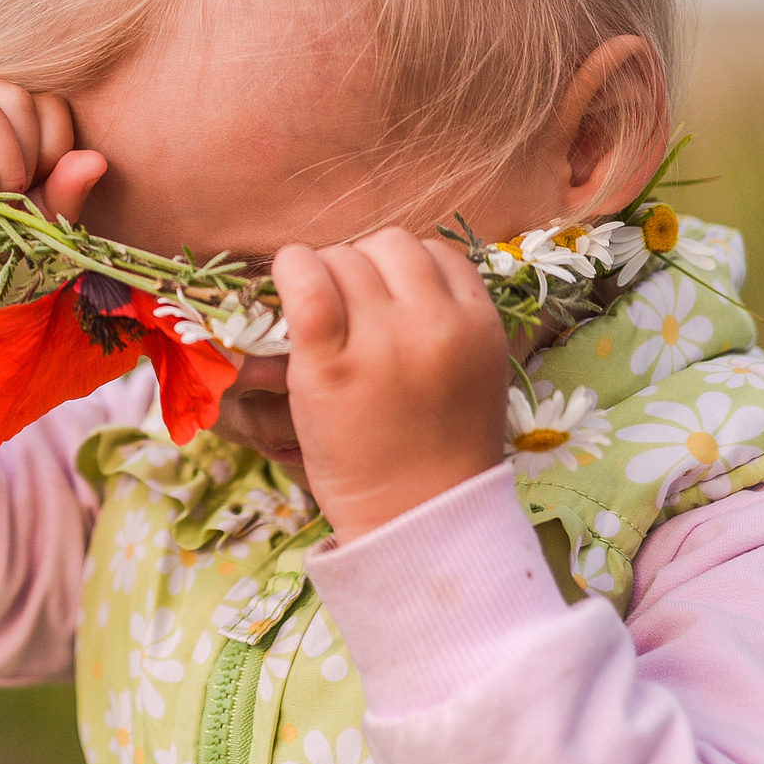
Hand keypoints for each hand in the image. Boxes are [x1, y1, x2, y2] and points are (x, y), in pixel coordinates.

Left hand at [273, 228, 508, 535]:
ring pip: (342, 257)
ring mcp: (381, 341)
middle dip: (361, 268)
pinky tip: (285, 289)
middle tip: (345, 312)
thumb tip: (398, 274)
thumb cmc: (439, 452)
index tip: (382, 303)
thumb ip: (450, 321)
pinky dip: (289, 271)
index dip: (401, 271)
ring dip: (322, 276)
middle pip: (387, 245)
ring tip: (319, 320)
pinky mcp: (328, 362)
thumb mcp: (474, 373)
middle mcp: (435, 324)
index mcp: (478, 324)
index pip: (435, 252)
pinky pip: (304, 281)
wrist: (416, 518)